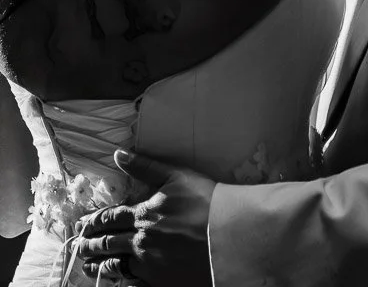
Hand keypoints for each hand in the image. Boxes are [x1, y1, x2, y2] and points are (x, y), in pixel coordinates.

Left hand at [76, 149, 214, 286]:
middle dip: (89, 244)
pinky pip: (132, 284)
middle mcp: (141, 240)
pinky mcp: (160, 281)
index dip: (94, 221)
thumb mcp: (176, 175)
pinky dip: (120, 282)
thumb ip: (145, 166)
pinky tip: (115, 281)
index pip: (109, 218)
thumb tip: (119, 154)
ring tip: (88, 265)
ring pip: (115, 266)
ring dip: (98, 265)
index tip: (83, 224)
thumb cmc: (206, 201)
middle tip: (78, 245)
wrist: (228, 234)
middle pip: (107, 243)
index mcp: (143, 214)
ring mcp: (149, 264)